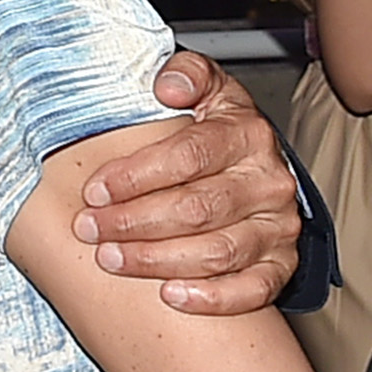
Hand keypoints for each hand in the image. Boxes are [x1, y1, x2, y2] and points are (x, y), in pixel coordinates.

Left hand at [75, 51, 305, 314]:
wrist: (255, 166)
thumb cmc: (215, 129)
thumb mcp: (203, 88)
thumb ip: (185, 74)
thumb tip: (167, 86)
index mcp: (247, 133)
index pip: (188, 156)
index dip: (136, 176)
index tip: (95, 191)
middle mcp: (268, 181)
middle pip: (197, 209)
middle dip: (133, 223)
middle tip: (90, 229)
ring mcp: (278, 226)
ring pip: (217, 253)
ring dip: (156, 261)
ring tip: (111, 259)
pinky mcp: (281, 263)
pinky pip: (253, 289)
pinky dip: (212, 298)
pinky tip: (170, 296)